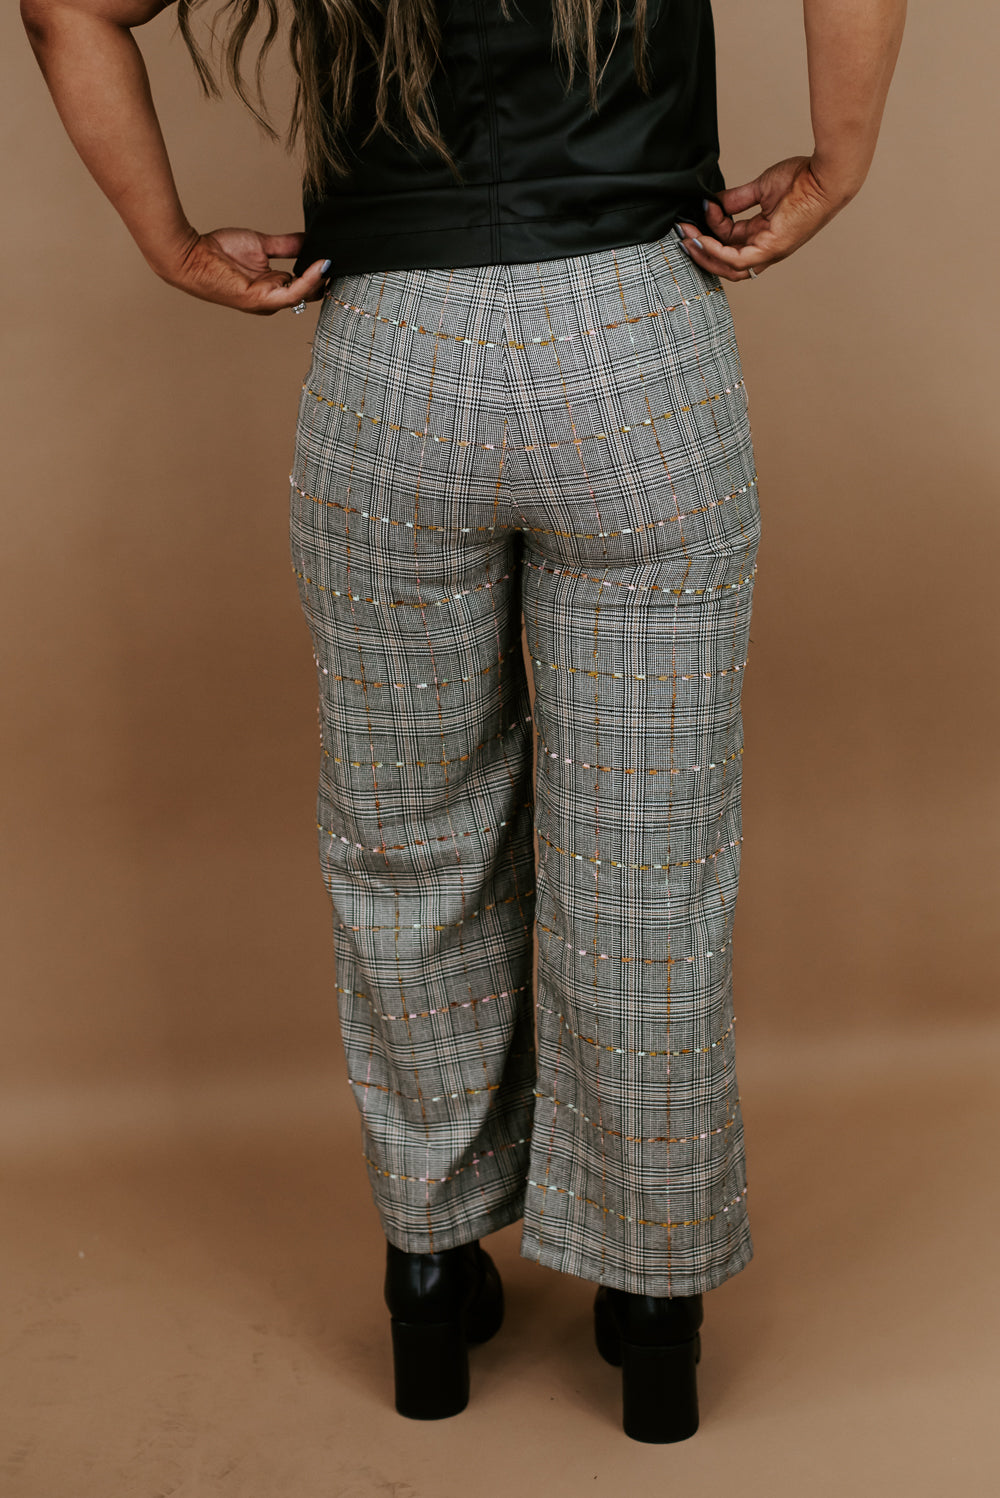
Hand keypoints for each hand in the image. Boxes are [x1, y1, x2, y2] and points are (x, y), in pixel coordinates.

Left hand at [149, 227, 330, 313]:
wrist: (191, 255)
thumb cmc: (218, 251)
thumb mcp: (261, 244)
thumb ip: (287, 245)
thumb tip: (310, 240)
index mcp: (274, 286)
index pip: (306, 285)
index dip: (323, 272)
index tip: (338, 256)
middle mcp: (273, 297)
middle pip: (310, 293)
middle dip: (328, 279)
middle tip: (346, 261)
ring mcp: (267, 301)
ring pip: (305, 295)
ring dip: (322, 279)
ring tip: (335, 262)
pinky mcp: (260, 299)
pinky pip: (293, 292)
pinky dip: (309, 280)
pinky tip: (321, 265)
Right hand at [676, 155, 856, 281]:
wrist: (826, 175)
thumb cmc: (804, 179)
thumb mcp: (761, 188)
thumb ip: (736, 199)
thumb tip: (713, 203)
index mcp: (764, 235)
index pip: (729, 242)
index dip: (712, 227)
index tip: (704, 206)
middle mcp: (766, 249)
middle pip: (725, 262)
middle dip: (701, 249)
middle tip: (683, 233)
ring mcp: (769, 252)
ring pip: (728, 267)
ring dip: (705, 254)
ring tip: (688, 237)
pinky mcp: (772, 248)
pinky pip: (736, 260)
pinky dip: (716, 252)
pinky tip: (702, 239)